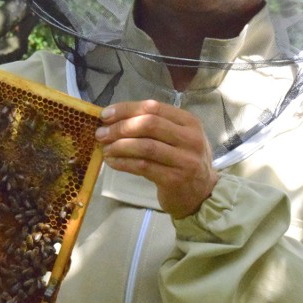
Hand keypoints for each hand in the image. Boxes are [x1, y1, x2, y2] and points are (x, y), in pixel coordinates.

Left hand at [96, 99, 217, 218]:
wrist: (202, 195)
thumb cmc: (183, 161)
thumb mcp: (177, 138)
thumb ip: (154, 126)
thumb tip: (114, 119)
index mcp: (189, 121)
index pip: (154, 107)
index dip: (126, 109)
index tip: (105, 115)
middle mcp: (190, 138)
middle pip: (149, 124)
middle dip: (120, 127)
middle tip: (101, 134)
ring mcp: (185, 159)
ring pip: (145, 146)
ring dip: (119, 146)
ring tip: (105, 149)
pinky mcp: (175, 179)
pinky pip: (143, 166)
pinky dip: (123, 163)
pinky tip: (112, 162)